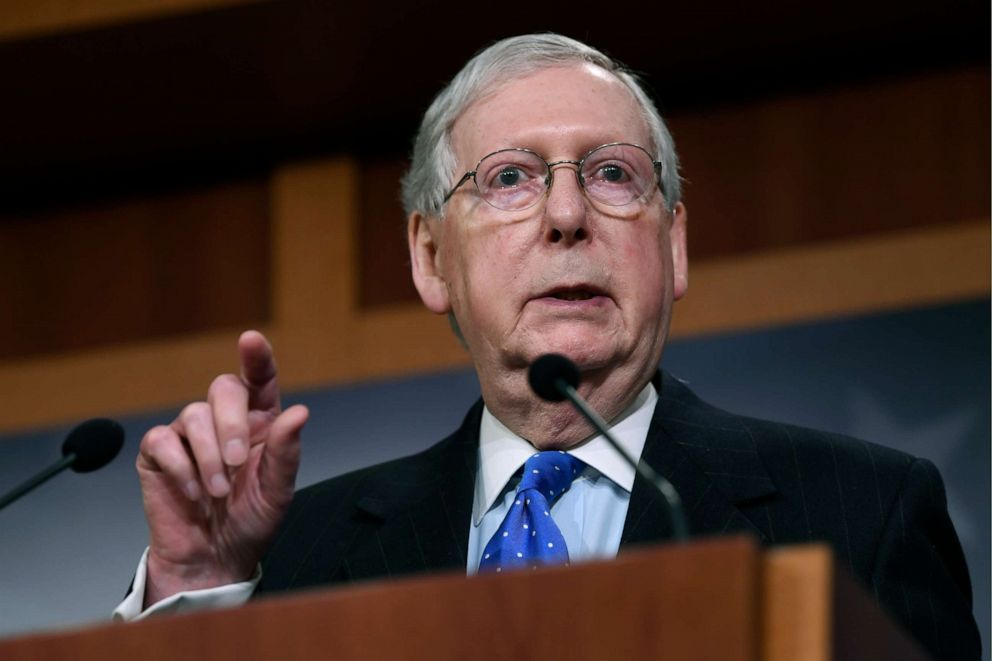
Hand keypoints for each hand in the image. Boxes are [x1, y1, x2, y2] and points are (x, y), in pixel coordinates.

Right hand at [136, 331, 307, 605]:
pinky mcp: (159, 454)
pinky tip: (193, 494)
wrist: (214, 559)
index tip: (251, 340)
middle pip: (223, 389)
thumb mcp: (278, 492)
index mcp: (261, 423)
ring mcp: (189, 434)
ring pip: (193, 414)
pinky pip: (163, 440)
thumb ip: (287, 452)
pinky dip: (181, 468)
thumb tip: (300, 412)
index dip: (257, 357)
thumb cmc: (251, 521)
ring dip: (208, 457)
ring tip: (218, 492)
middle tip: (236, 463)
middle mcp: (225, 421)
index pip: (259, 379)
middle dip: (231, 423)